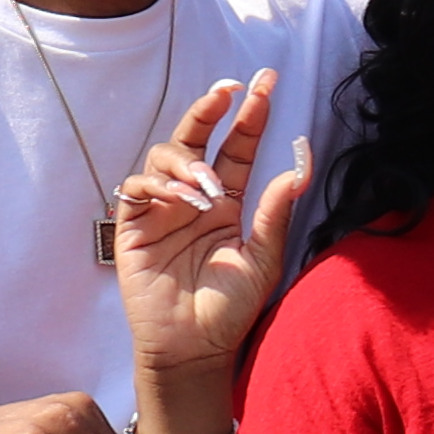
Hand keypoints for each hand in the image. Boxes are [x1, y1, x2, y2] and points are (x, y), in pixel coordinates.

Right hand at [117, 69, 314, 376]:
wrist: (194, 348)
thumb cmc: (229, 309)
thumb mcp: (263, 260)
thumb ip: (276, 214)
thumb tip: (299, 167)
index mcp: (227, 203)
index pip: (237, 149)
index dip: (249, 117)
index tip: (265, 84)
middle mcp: (193, 199)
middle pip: (196, 138)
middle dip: (209, 109)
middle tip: (228, 91)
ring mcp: (162, 210)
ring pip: (164, 156)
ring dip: (187, 162)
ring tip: (206, 188)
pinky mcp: (133, 227)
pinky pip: (137, 188)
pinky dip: (159, 185)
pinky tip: (181, 202)